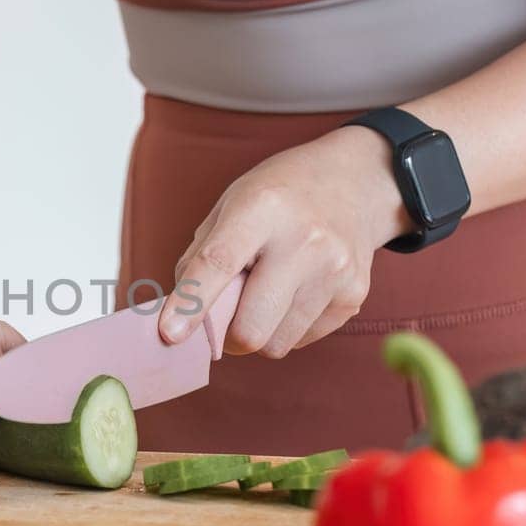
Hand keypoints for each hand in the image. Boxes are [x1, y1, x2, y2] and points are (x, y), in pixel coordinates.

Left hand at [158, 127, 408, 357]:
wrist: (353, 181)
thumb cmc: (279, 197)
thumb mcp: (231, 205)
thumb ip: (200, 259)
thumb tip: (179, 319)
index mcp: (263, 207)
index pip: (219, 263)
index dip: (191, 303)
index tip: (169, 334)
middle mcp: (304, 239)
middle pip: (252, 327)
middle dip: (228, 336)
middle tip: (226, 317)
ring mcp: (335, 270)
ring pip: (276, 344)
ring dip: (260, 332)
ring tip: (267, 293)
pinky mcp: (355, 294)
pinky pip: (302, 340)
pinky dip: (288, 326)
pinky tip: (296, 290)